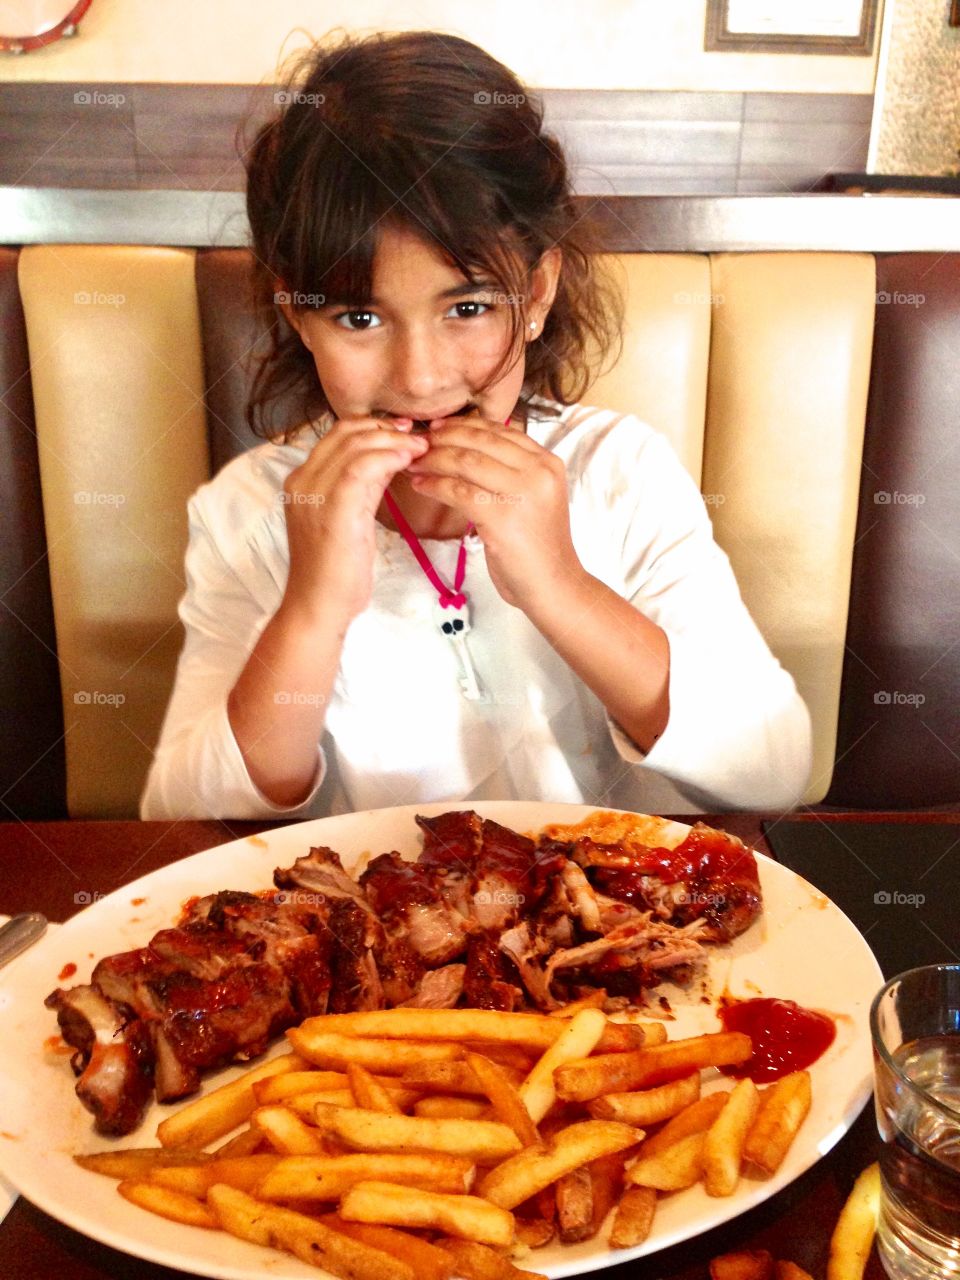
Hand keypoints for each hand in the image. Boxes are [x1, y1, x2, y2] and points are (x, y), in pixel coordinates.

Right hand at [281, 417, 428, 622]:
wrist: (318, 605)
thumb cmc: (335, 571)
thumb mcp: (347, 518)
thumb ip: (360, 487)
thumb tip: (387, 461)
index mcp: (302, 481)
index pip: (336, 435)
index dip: (372, 426)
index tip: (402, 431)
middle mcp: (303, 480)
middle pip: (345, 433)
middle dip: (385, 428)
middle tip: (416, 436)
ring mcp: (314, 493)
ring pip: (354, 445)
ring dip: (392, 441)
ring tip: (419, 447)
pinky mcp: (333, 508)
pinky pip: (361, 468)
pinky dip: (388, 458)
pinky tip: (408, 461)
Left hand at [405, 415, 583, 607]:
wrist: (554, 585)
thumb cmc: (538, 547)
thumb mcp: (535, 498)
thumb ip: (513, 472)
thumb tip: (470, 449)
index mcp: (547, 462)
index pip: (500, 430)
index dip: (465, 426)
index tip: (439, 428)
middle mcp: (538, 471)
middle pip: (480, 441)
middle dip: (444, 438)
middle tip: (419, 443)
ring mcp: (522, 492)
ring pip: (466, 462)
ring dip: (433, 460)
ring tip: (413, 464)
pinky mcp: (502, 516)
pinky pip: (458, 491)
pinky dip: (434, 485)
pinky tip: (421, 485)